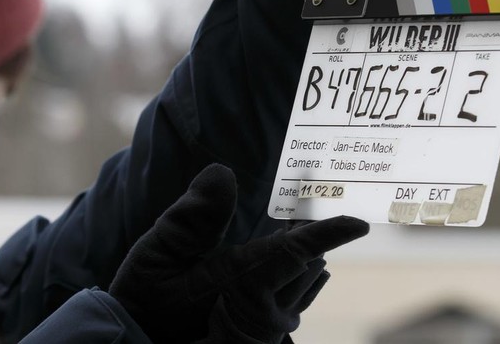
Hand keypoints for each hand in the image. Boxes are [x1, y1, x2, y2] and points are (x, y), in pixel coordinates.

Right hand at [108, 164, 368, 342]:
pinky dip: (296, 266)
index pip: (294, 254)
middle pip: (307, 259)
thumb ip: (191, 217)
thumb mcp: (157, 254)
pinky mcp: (268, 332)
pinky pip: (298, 291)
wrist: (140, 343)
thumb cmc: (147, 301)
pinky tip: (281, 252)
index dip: (328, 234)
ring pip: (307, 276)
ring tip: (291, 220)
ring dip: (303, 248)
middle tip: (301, 192)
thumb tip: (222, 173)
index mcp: (242, 288)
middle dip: (307, 228)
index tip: (358, 220)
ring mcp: (270, 327)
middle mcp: (266, 314)